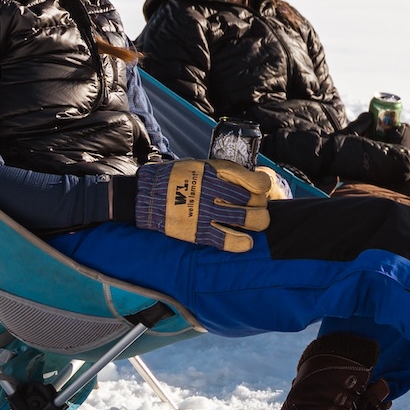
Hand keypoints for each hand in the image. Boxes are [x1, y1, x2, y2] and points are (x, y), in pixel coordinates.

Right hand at [135, 158, 285, 251]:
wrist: (146, 195)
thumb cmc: (177, 179)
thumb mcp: (201, 166)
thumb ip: (225, 173)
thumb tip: (253, 181)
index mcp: (215, 171)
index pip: (255, 181)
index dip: (262, 187)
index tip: (258, 189)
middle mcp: (213, 190)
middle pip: (256, 202)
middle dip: (260, 206)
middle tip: (255, 208)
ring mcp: (206, 211)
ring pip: (248, 220)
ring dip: (256, 223)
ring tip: (252, 223)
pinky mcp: (198, 231)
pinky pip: (228, 240)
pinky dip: (242, 243)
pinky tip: (246, 242)